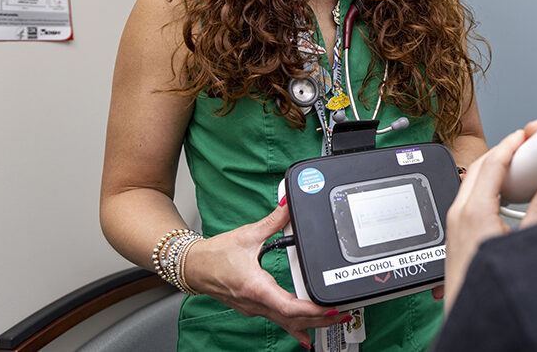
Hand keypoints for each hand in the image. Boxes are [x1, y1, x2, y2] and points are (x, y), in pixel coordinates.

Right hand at [184, 200, 346, 346]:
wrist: (193, 267)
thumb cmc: (215, 255)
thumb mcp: (248, 234)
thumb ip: (273, 220)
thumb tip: (288, 203)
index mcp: (255, 287)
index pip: (288, 305)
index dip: (311, 310)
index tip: (328, 308)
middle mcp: (255, 303)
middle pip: (293, 319)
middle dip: (320, 319)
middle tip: (343, 313)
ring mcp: (254, 308)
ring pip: (287, 322)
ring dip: (311, 323)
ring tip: (334, 319)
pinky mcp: (254, 307)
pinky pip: (278, 321)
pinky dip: (295, 326)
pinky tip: (307, 335)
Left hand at [437, 115, 536, 310]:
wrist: (472, 319)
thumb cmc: (491, 286)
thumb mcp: (526, 246)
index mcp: (474, 212)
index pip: (493, 164)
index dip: (512, 144)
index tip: (528, 133)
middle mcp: (459, 213)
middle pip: (480, 166)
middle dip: (504, 148)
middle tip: (526, 140)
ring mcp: (454, 223)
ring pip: (472, 180)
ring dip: (495, 164)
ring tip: (518, 159)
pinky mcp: (456, 232)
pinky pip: (469, 194)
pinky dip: (488, 182)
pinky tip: (505, 187)